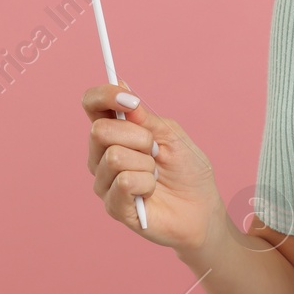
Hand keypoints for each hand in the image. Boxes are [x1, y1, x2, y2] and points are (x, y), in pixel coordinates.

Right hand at [82, 81, 224, 252]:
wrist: (202, 208)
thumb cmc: (187, 170)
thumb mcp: (170, 134)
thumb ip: (143, 116)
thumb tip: (121, 86)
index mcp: (115, 133)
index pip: (92, 105)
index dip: (105, 96)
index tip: (130, 99)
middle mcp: (101, 155)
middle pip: (100, 130)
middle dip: (139, 137)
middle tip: (156, 151)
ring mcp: (104, 181)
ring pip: (114, 157)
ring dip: (146, 164)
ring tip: (155, 174)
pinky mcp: (112, 206)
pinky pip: (124, 182)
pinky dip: (146, 183)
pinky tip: (151, 192)